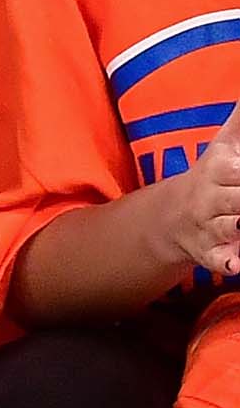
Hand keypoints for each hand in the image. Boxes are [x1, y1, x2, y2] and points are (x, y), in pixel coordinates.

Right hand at [151, 114, 239, 280]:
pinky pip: (218, 261)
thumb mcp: (227, 143)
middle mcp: (211, 199)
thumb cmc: (214, 175)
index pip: (238, 169)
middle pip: (237, 199)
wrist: (173, 217)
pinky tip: (237, 264)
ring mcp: (210, 228)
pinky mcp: (211, 254)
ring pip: (231, 229)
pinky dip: (227, 263)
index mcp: (219, 169)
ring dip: (239, 229)